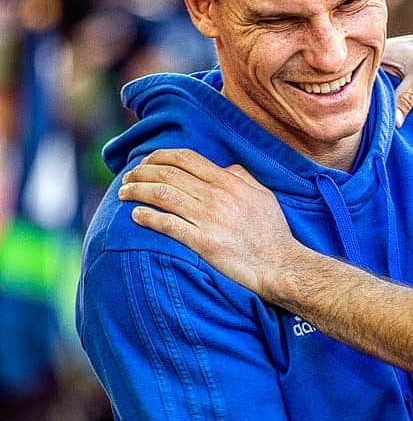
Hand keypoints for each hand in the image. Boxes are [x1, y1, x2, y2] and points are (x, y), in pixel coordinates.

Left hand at [118, 148, 296, 299]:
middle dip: (141, 172)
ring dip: (137, 192)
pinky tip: (135, 215)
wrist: (280, 265)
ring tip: (123, 193)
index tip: (146, 160)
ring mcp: (208, 218)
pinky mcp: (203, 242)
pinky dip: (147, 217)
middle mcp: (216, 196)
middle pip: (168, 174)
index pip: (186, 158)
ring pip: (162, 195)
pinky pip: (167, 224)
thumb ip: (243, 177)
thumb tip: (225, 167)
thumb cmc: (273, 232)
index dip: (160, 156)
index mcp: (230, 182)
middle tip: (127, 177)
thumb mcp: (263, 196)